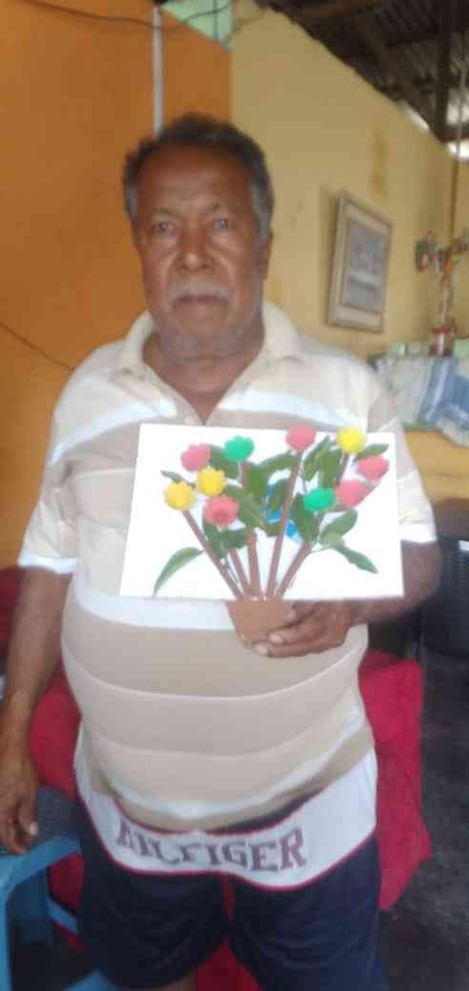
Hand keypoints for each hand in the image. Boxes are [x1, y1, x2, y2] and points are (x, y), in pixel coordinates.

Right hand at [0, 723, 38, 853]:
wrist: (8, 745)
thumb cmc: (19, 768)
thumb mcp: (29, 793)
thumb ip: (28, 815)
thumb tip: (31, 833)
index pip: (6, 838)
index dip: (17, 846)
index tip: (26, 851)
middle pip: (0, 830)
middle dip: (12, 837)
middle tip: (25, 840)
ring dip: (8, 827)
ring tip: (20, 828)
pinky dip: (5, 815)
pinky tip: (13, 813)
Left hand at [253, 601, 356, 657]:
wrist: (355, 606)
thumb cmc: (335, 594)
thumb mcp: (323, 592)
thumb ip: (305, 605)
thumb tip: (287, 616)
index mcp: (332, 619)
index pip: (309, 631)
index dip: (290, 635)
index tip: (272, 636)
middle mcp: (331, 636)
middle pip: (303, 646)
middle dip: (278, 649)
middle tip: (258, 647)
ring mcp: (328, 644)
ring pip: (301, 650)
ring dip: (279, 651)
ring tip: (259, 649)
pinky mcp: (323, 647)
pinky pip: (302, 649)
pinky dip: (286, 649)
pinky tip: (271, 648)